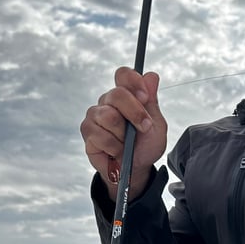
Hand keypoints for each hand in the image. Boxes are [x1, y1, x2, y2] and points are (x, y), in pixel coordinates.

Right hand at [81, 67, 167, 199]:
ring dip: (123, 134)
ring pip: (108, 115)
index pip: (123, 75)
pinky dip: (114, 146)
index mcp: (127, 95)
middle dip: (135, 112)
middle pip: (117, 94)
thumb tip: (151, 76)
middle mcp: (108, 101)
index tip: (145, 97)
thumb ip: (152, 102)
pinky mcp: (88, 131)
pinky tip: (116, 150)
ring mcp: (96, 115)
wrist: (136, 168)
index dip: (133, 81)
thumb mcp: (157, 125)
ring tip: (126, 143)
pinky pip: (100, 135)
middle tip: (145, 127)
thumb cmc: (145, 145)